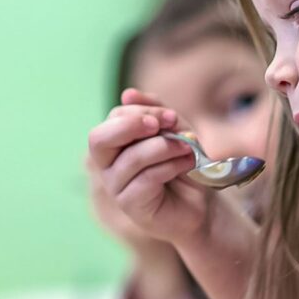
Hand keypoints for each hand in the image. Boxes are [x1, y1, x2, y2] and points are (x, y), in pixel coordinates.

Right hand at [86, 88, 211, 245]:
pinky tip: (186, 165)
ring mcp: (115, 186)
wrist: (200, 203)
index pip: (114, 118)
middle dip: (131, 125)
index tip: (171, 117)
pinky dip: (171, 166)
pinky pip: (147, 178)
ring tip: (187, 149)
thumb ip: (155, 112)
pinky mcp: (129, 205)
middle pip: (98, 139)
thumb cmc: (183, 165)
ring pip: (131, 158)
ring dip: (164, 148)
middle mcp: (108, 165)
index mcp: (115, 143)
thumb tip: (127, 94)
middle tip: (159, 126)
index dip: (141, 112)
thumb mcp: (174, 131)